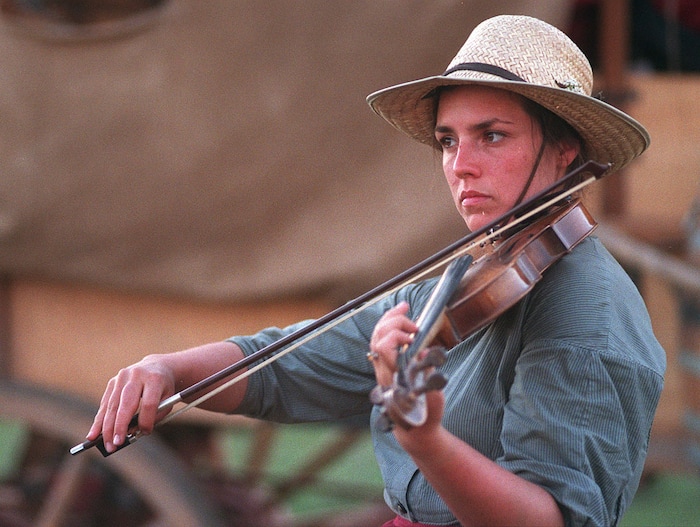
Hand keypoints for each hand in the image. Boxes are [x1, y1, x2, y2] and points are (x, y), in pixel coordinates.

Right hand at [86, 355, 174, 452]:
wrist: (157, 367)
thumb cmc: (163, 389)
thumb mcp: (168, 400)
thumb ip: (154, 416)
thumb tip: (132, 432)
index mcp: (155, 379)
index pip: (149, 403)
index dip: (146, 420)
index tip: (146, 432)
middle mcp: (136, 375)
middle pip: (126, 404)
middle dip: (120, 426)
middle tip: (117, 444)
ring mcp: (122, 377)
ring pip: (112, 405)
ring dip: (107, 428)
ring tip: (107, 444)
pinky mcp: (112, 382)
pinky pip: (105, 404)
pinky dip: (99, 421)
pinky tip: (93, 435)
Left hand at [369, 302, 445, 436]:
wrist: (415, 427)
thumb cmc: (426, 413)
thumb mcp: (433, 398)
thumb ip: (428, 376)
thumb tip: (422, 352)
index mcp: (393, 377)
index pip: (383, 349)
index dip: (395, 337)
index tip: (414, 337)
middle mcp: (383, 370)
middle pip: (378, 336)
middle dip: (395, 324)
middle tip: (415, 327)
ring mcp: (382, 366)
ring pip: (377, 334)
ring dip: (390, 318)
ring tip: (405, 309)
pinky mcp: (385, 362)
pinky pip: (381, 337)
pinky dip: (389, 323)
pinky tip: (401, 314)